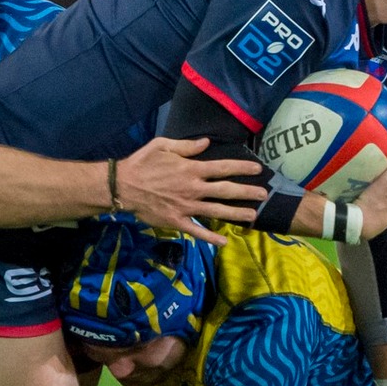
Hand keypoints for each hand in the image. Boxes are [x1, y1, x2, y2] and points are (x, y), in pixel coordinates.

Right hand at [117, 137, 270, 245]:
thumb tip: (206, 143)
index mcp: (191, 169)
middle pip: (226, 191)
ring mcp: (186, 207)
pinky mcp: (177, 221)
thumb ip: (186, 146)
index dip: (242, 168)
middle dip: (247, 192)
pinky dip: (210, 238)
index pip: (223, 168)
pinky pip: (197, 231)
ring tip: (253, 216)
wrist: (122, 186)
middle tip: (264, 194)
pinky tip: (224, 242)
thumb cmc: (142, 163)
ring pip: (217, 211)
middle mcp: (193, 189)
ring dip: (236, 214)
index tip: (257, 170)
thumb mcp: (162, 145)